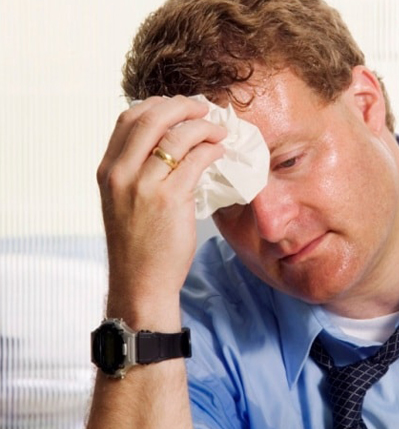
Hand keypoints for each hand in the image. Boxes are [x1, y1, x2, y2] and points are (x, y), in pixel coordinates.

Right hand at [97, 96, 226, 326]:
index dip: (157, 105)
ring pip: (177, 136)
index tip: (179, 107)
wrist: (141, 282)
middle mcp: (120, 173)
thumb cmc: (139, 245)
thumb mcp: (125, 201)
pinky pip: (196, 160)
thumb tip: (171, 143)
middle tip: (204, 108)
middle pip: (151, 117)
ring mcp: (144, 185)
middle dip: (182, 106)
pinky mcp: (170, 199)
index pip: (128, 119)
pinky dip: (211, 150)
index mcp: (108, 170)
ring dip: (204, 127)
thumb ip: (137, 171)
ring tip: (219, 132)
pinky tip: (220, 152)